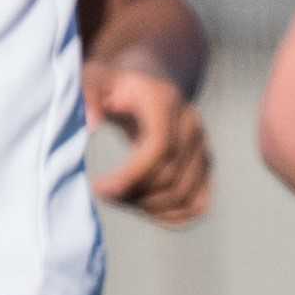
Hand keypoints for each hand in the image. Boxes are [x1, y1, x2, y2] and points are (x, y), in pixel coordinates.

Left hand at [88, 62, 213, 224]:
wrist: (148, 78)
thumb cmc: (114, 82)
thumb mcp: (94, 77)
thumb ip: (89, 95)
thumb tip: (91, 126)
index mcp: (165, 102)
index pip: (161, 147)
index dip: (133, 174)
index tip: (101, 188)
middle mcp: (192, 125)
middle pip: (171, 176)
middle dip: (134, 194)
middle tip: (103, 192)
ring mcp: (202, 147)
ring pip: (185, 195)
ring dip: (149, 207)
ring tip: (121, 198)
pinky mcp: (205, 167)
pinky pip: (198, 205)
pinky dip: (172, 217)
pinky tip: (144, 209)